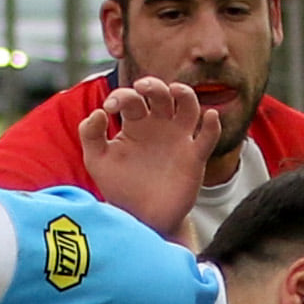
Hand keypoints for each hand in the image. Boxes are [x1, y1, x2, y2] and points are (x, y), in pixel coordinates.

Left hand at [78, 77, 219, 238]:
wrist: (140, 219)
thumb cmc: (119, 187)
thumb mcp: (97, 162)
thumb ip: (90, 135)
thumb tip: (97, 112)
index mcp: (135, 123)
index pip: (131, 98)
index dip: (121, 96)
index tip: (108, 107)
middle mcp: (159, 125)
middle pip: (161, 93)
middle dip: (153, 85)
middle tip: (141, 87)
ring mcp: (179, 139)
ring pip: (189, 105)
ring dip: (184, 93)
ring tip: (175, 90)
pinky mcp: (194, 157)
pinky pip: (208, 136)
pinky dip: (213, 125)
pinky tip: (210, 116)